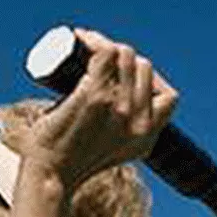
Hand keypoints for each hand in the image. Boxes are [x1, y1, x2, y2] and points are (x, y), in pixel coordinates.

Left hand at [5, 29, 178, 191]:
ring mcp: (118, 107)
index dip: (148, 80)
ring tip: (86, 44)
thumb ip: (120, 134)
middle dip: (123, 57)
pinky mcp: (94, 96)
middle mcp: (138, 121)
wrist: (49, 178)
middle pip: (143, 68)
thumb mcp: (111, 152)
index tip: (123, 75)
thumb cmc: (68, 163)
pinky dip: (93, 41)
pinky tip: (81, 38)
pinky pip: (104, 53)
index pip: (168, 96)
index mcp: (147, 136)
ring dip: (107, 44)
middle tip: (95, 56)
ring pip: (125, 56)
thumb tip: (117, 110)